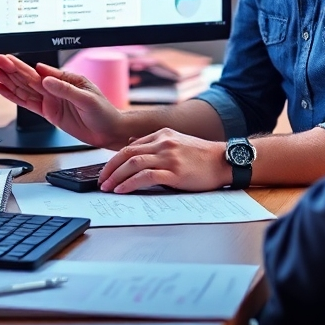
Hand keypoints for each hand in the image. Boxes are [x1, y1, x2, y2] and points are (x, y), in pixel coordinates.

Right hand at [0, 54, 124, 148]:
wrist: (108, 131)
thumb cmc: (103, 111)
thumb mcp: (87, 98)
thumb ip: (65, 89)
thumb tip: (46, 79)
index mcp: (66, 79)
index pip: (40, 71)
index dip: (22, 66)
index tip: (8, 59)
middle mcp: (56, 88)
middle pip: (28, 78)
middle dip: (10, 70)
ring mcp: (51, 100)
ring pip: (24, 89)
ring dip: (8, 82)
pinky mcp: (48, 112)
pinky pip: (28, 103)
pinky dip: (14, 97)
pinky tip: (3, 90)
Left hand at [98, 128, 232, 192]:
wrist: (223, 160)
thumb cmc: (201, 155)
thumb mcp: (176, 142)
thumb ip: (155, 143)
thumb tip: (132, 145)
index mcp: (163, 134)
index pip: (130, 146)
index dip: (114, 160)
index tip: (105, 171)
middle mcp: (164, 143)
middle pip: (127, 153)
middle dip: (110, 168)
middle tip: (101, 181)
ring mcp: (169, 157)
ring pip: (134, 163)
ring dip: (116, 176)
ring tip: (107, 187)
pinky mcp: (175, 172)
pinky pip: (146, 176)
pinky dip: (130, 183)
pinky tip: (122, 189)